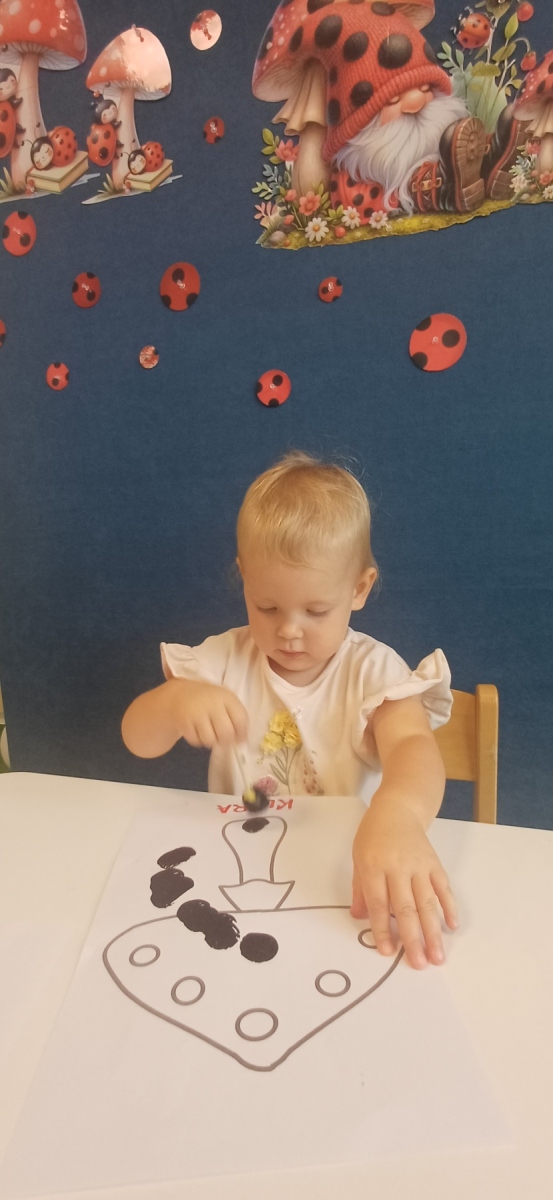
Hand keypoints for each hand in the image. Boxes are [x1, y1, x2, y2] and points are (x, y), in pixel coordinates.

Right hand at [168, 680, 247, 748]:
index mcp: (225, 696)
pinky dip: (199, 741)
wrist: (179, 694)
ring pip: (211, 740)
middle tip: (224, 740)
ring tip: (210, 734)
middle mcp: (211, 703)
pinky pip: (196, 741)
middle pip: (226, 732)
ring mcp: (197, 713)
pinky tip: (198, 732)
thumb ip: (235, 716)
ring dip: (212, 741)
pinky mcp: (184, 723)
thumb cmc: (207, 700)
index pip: (240, 718)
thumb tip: (242, 740)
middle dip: (227, 741)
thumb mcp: (223, 700)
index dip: (242, 732)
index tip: (240, 739)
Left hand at [351, 803, 456, 969]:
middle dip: (413, 938)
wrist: (398, 809)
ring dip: (434, 931)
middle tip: (419, 964)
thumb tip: (358, 917)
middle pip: (406, 907)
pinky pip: (443, 888)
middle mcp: (398, 867)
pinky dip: (449, 907)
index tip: (387, 952)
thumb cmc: (373, 836)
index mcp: (374, 867)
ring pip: (427, 902)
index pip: (378, 903)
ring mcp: (419, 865)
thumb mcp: (358, 858)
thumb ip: (359, 889)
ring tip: (438, 955)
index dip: (382, 929)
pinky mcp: (434, 863)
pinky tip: (452, 926)